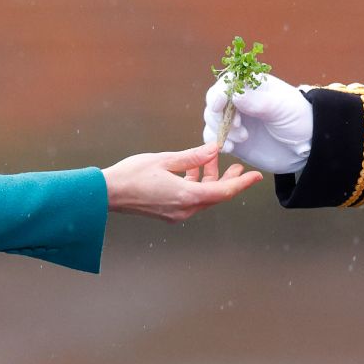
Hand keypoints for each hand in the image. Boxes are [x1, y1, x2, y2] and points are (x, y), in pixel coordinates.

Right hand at [104, 142, 262, 222]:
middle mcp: (184, 209)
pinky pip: (190, 199)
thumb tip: (214, 150)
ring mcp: (176, 213)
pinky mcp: (168, 212)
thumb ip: (192, 157)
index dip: (242, 183)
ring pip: (202, 197)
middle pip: (215, 196)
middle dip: (228, 180)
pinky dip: (196, 185)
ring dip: (209, 180)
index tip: (256, 176)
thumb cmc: (132, 175)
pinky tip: (192, 170)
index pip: (223, 192)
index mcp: (186, 196)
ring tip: (211, 160)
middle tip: (238, 167)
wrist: (107, 194)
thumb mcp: (164, 159)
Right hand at [201, 73, 312, 174]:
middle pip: (214, 101)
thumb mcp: (283, 108)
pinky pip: (215, 138)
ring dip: (221, 130)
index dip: (220, 93)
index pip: (227, 82)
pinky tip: (230, 149)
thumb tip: (235, 96)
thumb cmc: (299, 119)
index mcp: (252, 85)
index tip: (219, 105)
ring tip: (242, 139)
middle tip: (239, 127)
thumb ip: (260, 102)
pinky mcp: (234, 138)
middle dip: (220, 115)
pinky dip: (216, 142)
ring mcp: (235, 120)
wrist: (307, 147)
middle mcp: (240, 101)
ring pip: (212, 120)